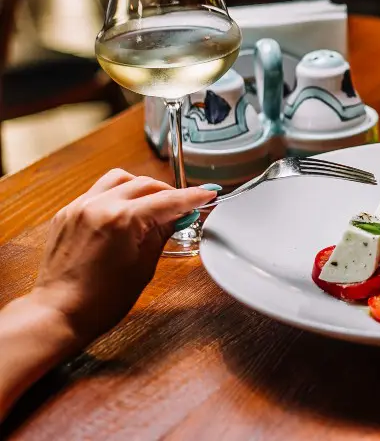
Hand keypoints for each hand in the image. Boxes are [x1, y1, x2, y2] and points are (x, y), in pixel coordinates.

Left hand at [28, 169, 215, 348]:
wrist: (58, 313)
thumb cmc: (99, 300)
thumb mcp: (143, 266)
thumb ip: (161, 233)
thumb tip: (178, 216)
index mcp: (121, 220)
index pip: (167, 200)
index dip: (192, 197)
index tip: (207, 193)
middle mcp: (98, 206)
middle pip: (145, 184)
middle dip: (168, 193)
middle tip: (183, 206)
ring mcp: (79, 207)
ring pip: (119, 179)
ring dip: (141, 187)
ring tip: (152, 205)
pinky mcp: (67, 214)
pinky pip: (98, 191)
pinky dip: (117, 195)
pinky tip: (125, 212)